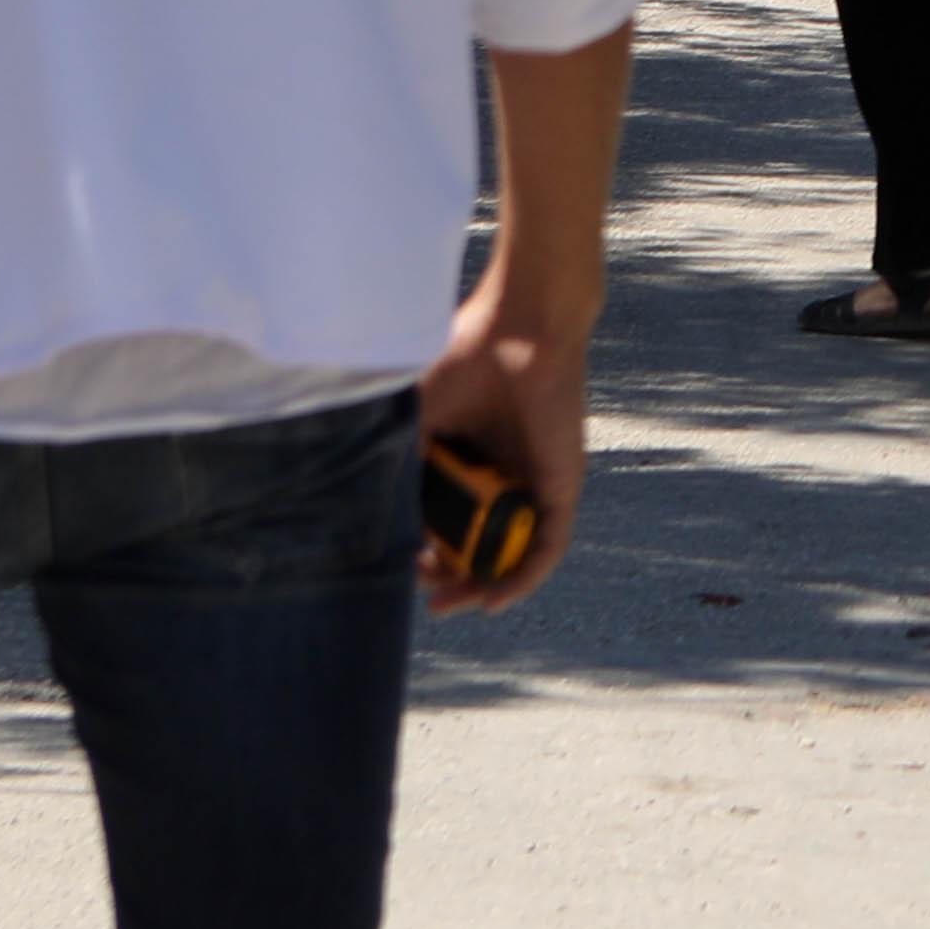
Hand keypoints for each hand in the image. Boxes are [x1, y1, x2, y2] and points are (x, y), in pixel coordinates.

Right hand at [419, 271, 590, 616]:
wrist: (521, 325)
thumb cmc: (467, 355)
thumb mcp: (417, 417)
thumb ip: (400, 459)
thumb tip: (366, 508)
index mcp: (470, 457)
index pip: (451, 520)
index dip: (427, 549)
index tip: (400, 565)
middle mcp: (504, 474)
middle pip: (483, 543)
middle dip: (452, 577)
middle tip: (426, 596)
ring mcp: (536, 482)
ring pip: (513, 552)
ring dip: (483, 586)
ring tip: (448, 603)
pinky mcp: (563, 484)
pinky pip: (548, 546)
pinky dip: (523, 578)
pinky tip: (494, 600)